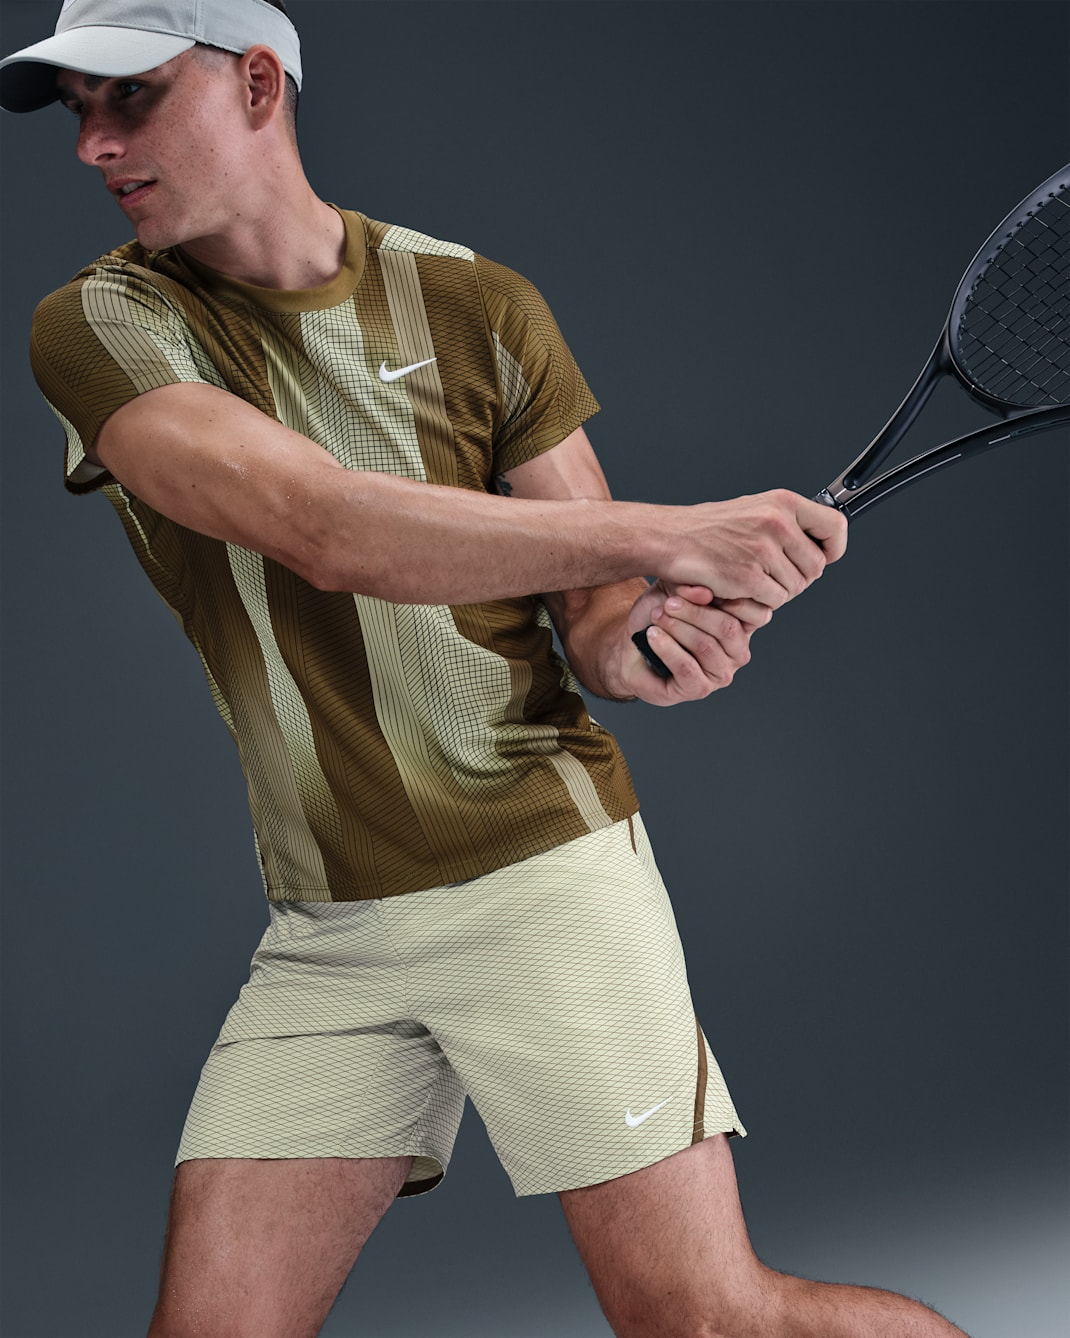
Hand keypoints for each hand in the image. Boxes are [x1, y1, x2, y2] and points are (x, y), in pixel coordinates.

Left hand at [618, 582, 770, 703]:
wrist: (632, 647)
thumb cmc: (660, 617)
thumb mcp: (674, 592)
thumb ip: (692, 588)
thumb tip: (705, 592)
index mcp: (743, 626)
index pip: (755, 612)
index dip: (729, 595)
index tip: (700, 581)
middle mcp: (738, 652)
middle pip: (728, 628)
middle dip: (695, 612)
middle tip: (669, 604)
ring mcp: (721, 674)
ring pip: (705, 646)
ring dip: (677, 628)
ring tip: (657, 617)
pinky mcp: (698, 689)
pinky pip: (686, 667)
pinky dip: (667, 648)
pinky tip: (652, 636)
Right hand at [660, 490, 846, 608]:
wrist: (669, 538)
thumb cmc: (707, 529)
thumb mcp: (753, 509)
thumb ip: (786, 523)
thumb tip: (819, 545)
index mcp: (781, 503)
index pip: (834, 526)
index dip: (833, 548)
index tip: (824, 556)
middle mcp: (776, 522)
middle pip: (816, 566)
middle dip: (799, 577)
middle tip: (773, 575)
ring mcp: (763, 550)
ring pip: (796, 587)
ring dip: (777, 591)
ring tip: (752, 580)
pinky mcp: (748, 576)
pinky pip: (775, 601)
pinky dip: (760, 602)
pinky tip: (742, 589)